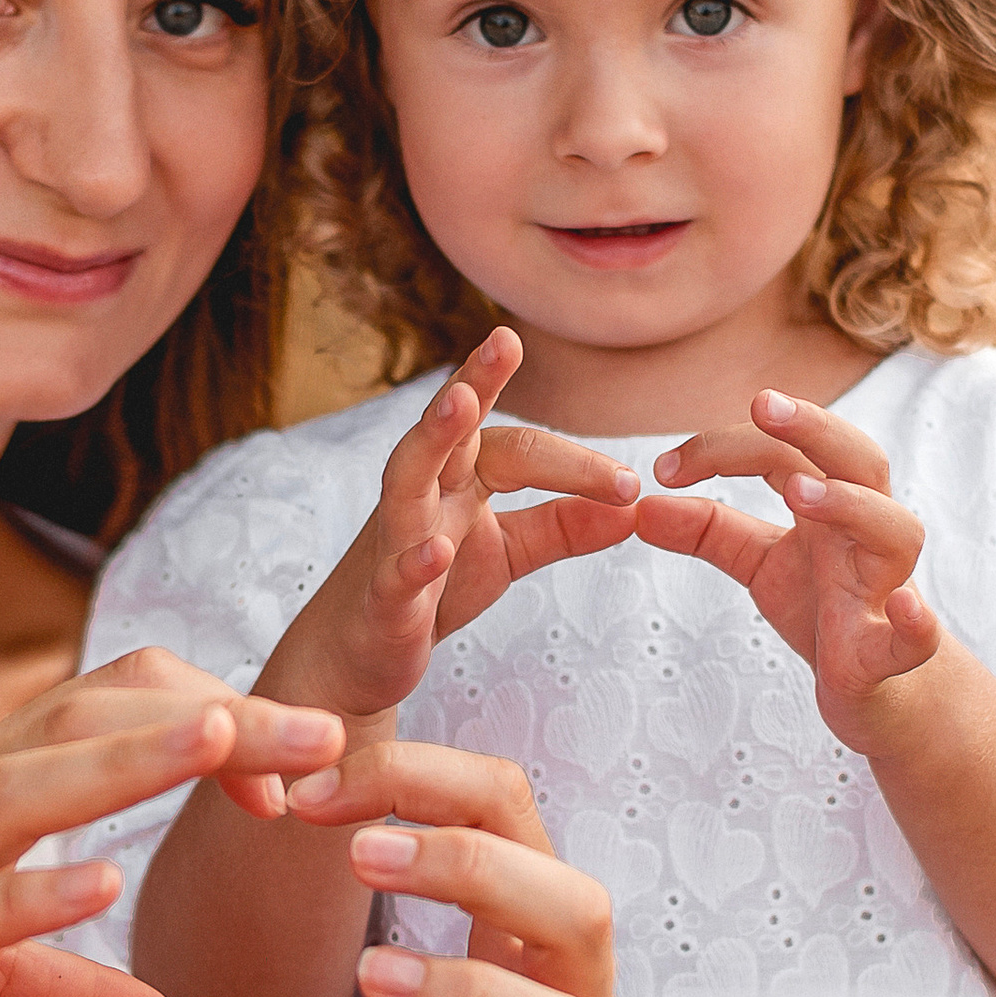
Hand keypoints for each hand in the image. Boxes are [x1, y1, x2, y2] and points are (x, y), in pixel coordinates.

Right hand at [0, 650, 347, 996]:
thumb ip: (59, 991)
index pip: (107, 712)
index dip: (215, 719)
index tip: (314, 755)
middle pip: (92, 724)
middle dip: (221, 721)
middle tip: (340, 727)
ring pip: (27, 790)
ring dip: (135, 763)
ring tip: (236, 738)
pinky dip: (28, 898)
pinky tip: (99, 888)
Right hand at [275, 329, 639, 740]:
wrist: (361, 654)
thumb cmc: (434, 590)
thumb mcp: (507, 552)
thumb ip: (563, 526)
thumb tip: (633, 505)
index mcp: (457, 479)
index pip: (515, 446)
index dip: (572, 460)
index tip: (628, 481)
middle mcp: (423, 495)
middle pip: (450, 431)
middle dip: (473, 381)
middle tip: (506, 341)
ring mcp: (395, 540)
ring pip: (407, 478)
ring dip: (431, 438)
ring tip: (459, 404)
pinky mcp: (383, 598)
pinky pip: (396, 573)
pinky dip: (415, 561)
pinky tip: (436, 552)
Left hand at [637, 387, 939, 751]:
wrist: (874, 688)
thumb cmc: (824, 610)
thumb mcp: (760, 563)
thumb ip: (709, 532)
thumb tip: (642, 507)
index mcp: (830, 505)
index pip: (785, 451)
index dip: (724, 448)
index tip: (663, 469)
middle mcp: (866, 531)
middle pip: (858, 460)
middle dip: (814, 428)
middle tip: (763, 405)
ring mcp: (886, 586)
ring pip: (895, 530)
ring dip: (851, 505)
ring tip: (802, 493)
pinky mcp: (893, 652)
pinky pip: (917, 635)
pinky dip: (915, 620)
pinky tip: (903, 607)